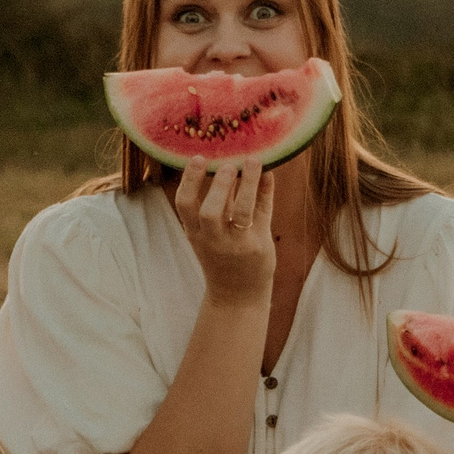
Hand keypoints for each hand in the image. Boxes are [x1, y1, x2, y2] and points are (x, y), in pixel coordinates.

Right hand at [171, 158, 277, 306]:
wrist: (237, 295)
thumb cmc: (222, 257)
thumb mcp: (209, 233)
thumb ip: (220, 200)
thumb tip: (230, 161)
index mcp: (195, 233)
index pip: (184, 205)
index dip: (190, 180)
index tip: (198, 157)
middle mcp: (213, 240)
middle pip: (210, 212)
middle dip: (219, 185)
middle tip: (229, 163)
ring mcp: (237, 244)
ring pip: (241, 212)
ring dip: (247, 184)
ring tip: (254, 160)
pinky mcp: (259, 245)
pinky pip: (263, 213)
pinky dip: (265, 190)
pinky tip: (269, 173)